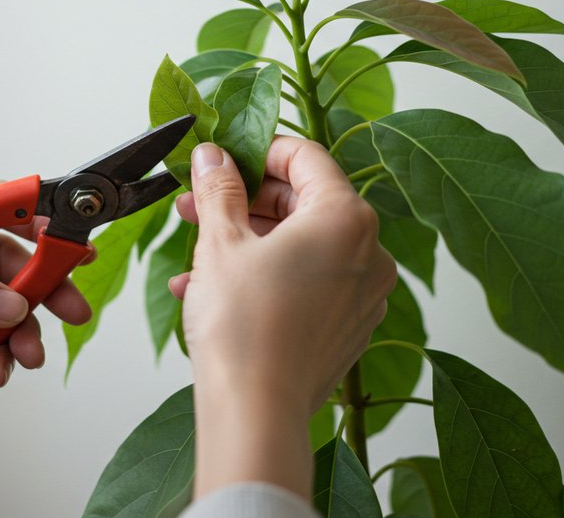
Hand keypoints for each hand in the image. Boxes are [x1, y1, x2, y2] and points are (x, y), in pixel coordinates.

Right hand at [173, 139, 394, 499]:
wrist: (256, 411)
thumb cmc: (243, 328)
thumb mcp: (221, 241)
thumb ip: (220, 188)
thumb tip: (213, 155)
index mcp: (347, 219)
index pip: (306, 157)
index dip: (258, 152)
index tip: (222, 160)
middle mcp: (369, 254)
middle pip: (304, 203)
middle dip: (244, 202)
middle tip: (196, 206)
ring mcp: (363, 296)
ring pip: (301, 248)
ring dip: (247, 243)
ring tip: (194, 257)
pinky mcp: (348, 329)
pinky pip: (307, 285)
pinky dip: (266, 278)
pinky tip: (215, 290)